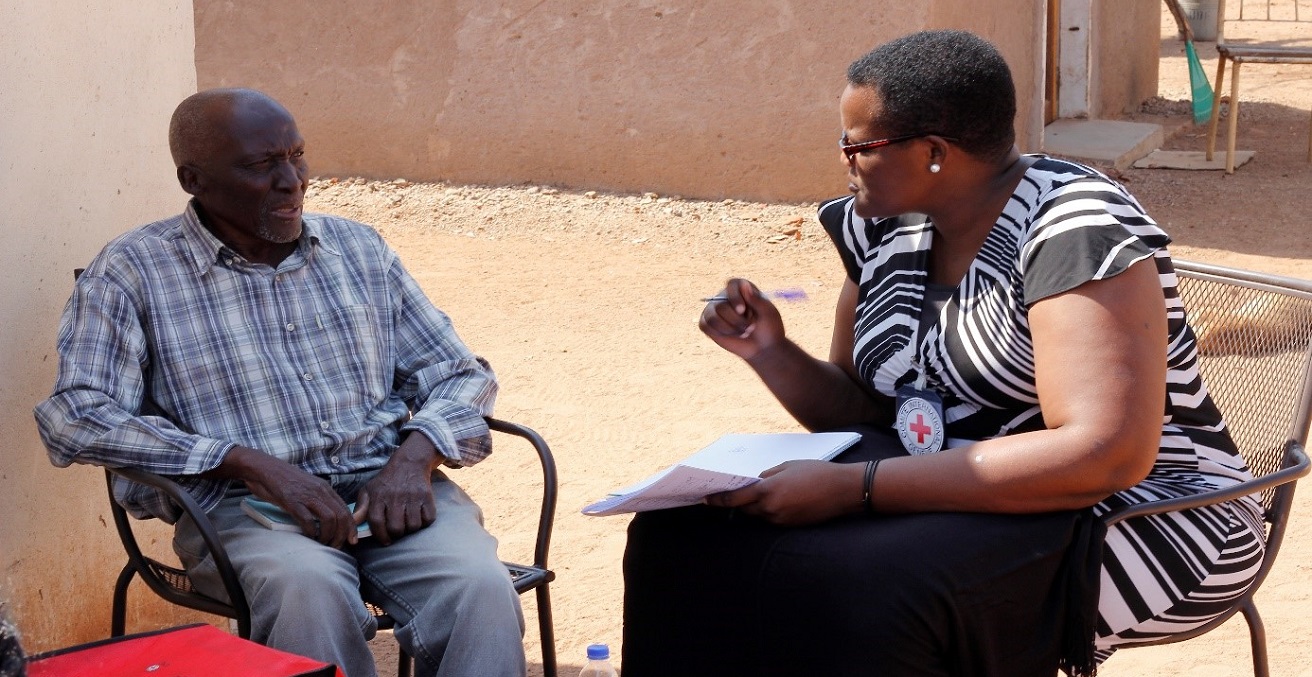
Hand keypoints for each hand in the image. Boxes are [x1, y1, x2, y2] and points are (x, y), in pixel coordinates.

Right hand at [226, 448, 355, 547]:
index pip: (346, 510)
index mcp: (325, 488)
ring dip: (328, 535)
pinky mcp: (292, 501)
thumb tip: (329, 516)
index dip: (351, 527)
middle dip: (341, 535)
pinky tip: (309, 536)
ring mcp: (306, 496)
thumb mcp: (308, 486)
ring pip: (329, 519)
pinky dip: (311, 531)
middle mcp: (319, 491)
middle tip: (335, 546)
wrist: (264, 468)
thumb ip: (319, 498)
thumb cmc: (284, 480)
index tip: (351, 540)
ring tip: (322, 543)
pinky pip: (307, 519)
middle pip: (341, 516)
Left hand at [355, 433, 441, 545]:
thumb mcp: (369, 490)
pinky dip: (424, 521)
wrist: (409, 463)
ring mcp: (412, 496)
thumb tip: (353, 526)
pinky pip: (428, 519)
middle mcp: (395, 496)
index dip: (380, 535)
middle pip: (396, 528)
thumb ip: (360, 508)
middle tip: (397, 531)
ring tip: (407, 523)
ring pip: (413, 525)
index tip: (385, 540)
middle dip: (396, 534)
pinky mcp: (427, 496)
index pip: (377, 521)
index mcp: (378, 495)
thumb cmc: (386, 482)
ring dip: (411, 529)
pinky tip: (418, 516)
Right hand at [699, 278, 785, 360]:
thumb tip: (743, 284)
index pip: (732, 285)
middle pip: (720, 304)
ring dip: (729, 328)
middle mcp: (726, 297)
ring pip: (712, 317)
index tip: (742, 310)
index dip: (735, 297)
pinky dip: (720, 333)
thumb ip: (756, 298)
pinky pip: (705, 326)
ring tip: (743, 332)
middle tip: (750, 327)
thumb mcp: (768, 313)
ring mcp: (714, 310)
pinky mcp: (708, 324)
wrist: (763, 348)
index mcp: (742, 289)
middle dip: (736, 320)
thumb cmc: (768, 328)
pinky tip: (731, 335)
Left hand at [704, 460, 862, 525]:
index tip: (706, 500)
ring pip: (759, 515)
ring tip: (764, 493)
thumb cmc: (816, 472)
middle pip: (745, 509)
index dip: (718, 500)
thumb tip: (754, 483)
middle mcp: (771, 509)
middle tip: (733, 493)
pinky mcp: (790, 526)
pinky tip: (781, 500)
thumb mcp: (788, 466)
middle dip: (739, 502)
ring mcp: (781, 520)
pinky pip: (773, 519)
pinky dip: (770, 511)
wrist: (844, 490)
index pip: (735, 499)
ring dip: (756, 506)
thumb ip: (767, 475)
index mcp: (767, 491)